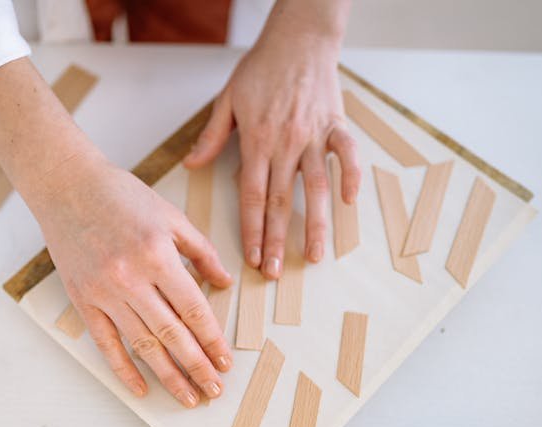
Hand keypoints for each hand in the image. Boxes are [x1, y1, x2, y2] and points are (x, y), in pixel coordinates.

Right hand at [39, 153, 233, 407]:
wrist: (67, 186)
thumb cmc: (122, 196)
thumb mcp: (171, 216)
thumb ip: (201, 251)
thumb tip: (224, 284)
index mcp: (158, 255)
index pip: (193, 309)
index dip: (212, 339)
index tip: (225, 361)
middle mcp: (131, 278)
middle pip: (171, 334)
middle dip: (196, 366)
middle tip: (214, 390)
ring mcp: (104, 292)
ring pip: (142, 344)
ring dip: (167, 375)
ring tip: (187, 396)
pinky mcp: (83, 299)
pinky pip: (105, 342)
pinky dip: (123, 369)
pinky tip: (140, 389)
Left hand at [184, 8, 359, 278]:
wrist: (299, 37)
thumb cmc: (261, 68)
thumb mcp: (228, 100)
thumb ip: (211, 136)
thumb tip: (191, 165)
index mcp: (257, 141)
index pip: (252, 195)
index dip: (252, 229)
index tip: (252, 257)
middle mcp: (285, 144)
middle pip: (281, 201)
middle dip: (278, 240)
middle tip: (276, 272)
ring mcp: (313, 136)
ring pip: (315, 187)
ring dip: (316, 224)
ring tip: (316, 256)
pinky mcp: (336, 125)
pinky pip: (347, 155)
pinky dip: (350, 177)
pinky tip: (349, 204)